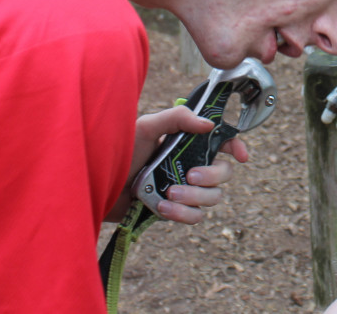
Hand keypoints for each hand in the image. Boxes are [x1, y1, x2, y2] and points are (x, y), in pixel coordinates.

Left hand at [107, 105, 249, 223]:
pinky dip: (182, 214)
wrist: (96, 182)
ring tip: (170, 193)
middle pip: (223, 173)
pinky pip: (194, 217)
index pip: (221, 142)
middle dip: (213, 175)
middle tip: (191, 175)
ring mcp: (183, 189)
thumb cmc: (118, 150)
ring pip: (212, 197)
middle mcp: (189, 164)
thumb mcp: (146, 127)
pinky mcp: (173, 210)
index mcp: (186, 143)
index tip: (240, 155)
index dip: (235, 146)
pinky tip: (163, 207)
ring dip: (195, 196)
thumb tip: (208, 124)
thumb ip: (176, 118)